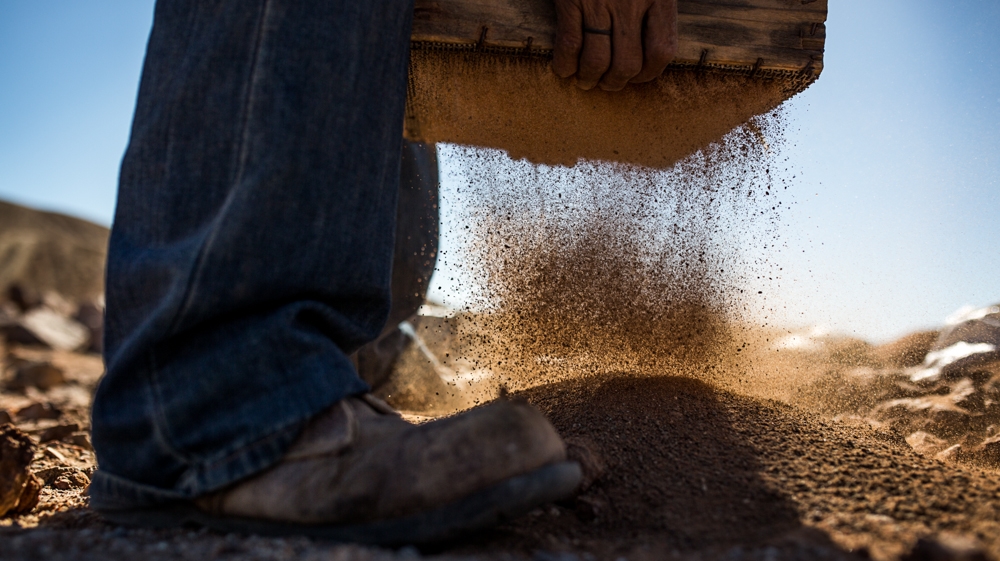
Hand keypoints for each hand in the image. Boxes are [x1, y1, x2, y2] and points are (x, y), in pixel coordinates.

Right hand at [551, 0, 677, 90]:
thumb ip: (656, 5)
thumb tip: (652, 40)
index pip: (661, 51)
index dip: (649, 74)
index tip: (637, 78)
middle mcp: (631, 2)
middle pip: (627, 63)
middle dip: (615, 82)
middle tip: (607, 84)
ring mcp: (599, 2)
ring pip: (597, 60)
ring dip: (589, 78)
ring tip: (585, 80)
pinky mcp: (571, 1)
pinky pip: (569, 44)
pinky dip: (565, 64)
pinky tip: (563, 69)